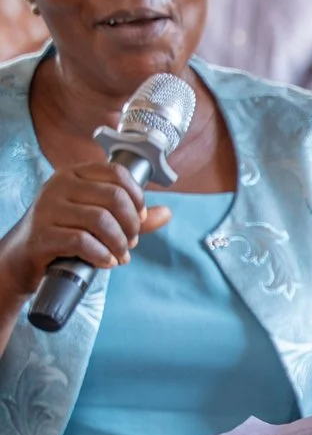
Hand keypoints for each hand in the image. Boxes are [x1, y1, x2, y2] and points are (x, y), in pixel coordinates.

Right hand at [0, 159, 169, 302]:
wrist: (23, 257)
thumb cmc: (64, 233)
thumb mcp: (97, 220)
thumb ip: (131, 216)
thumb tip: (166, 213)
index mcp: (74, 174)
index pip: (117, 172)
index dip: (137, 197)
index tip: (140, 218)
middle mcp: (58, 186)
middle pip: (114, 197)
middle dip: (132, 224)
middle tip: (132, 241)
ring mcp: (47, 209)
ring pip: (101, 220)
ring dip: (119, 243)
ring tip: (121, 255)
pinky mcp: (41, 234)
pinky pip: (82, 242)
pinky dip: (102, 255)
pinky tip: (106, 262)